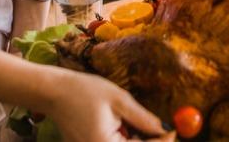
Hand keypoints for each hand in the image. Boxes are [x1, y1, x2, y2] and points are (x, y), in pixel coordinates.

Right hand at [44, 70, 166, 141]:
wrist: (53, 93)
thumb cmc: (83, 91)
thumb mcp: (119, 100)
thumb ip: (144, 118)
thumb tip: (166, 129)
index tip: (174, 130)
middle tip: (163, 128)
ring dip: (138, 140)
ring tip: (136, 122)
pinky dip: (125, 139)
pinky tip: (123, 125)